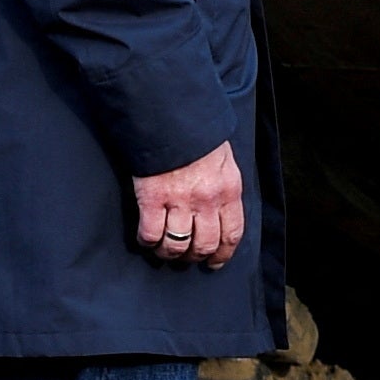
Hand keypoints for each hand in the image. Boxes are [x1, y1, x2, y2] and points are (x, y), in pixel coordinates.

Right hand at [133, 141, 245, 269]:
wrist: (171, 116)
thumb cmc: (198, 137)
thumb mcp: (224, 161)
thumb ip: (224, 187)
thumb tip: (221, 211)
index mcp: (229, 189)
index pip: (232, 232)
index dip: (224, 253)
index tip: (215, 262)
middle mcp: (207, 199)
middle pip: (204, 244)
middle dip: (195, 257)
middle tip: (187, 258)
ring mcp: (179, 200)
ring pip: (177, 245)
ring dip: (170, 253)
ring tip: (165, 251)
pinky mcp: (152, 198)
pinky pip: (150, 234)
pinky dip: (148, 242)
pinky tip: (147, 240)